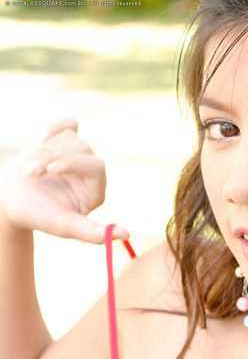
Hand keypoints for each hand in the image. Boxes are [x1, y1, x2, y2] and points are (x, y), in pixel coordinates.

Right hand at [0, 117, 128, 242]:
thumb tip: (126, 234)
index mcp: (95, 192)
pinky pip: (68, 124)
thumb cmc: (38, 216)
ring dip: (44, 150)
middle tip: (31, 172)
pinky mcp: (65, 142)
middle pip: (83, 148)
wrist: (10, 201)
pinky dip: (55, 127)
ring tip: (29, 170)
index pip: (97, 166)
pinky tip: (42, 138)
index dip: (74, 163)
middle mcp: (90, 173)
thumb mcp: (65, 227)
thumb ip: (94, 233)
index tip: (50, 169)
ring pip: (71, 137)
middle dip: (53, 156)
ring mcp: (78, 155)